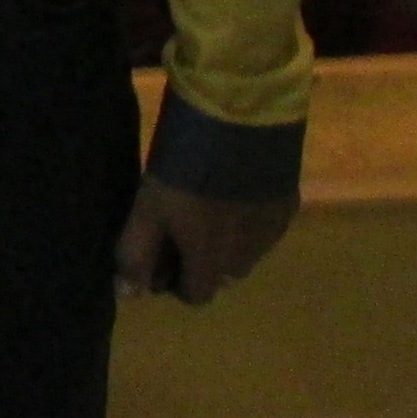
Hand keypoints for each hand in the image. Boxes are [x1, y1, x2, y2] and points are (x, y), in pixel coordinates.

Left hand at [115, 175, 295, 304]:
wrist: (240, 122)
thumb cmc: (185, 167)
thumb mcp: (149, 206)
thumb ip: (137, 253)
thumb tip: (127, 295)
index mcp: (213, 261)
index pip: (197, 295)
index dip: (176, 280)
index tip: (163, 255)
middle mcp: (249, 256)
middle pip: (222, 273)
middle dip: (203, 259)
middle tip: (183, 223)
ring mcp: (273, 230)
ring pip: (248, 251)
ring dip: (229, 240)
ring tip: (210, 203)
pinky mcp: (289, 204)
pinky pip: (266, 225)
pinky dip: (250, 217)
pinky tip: (236, 188)